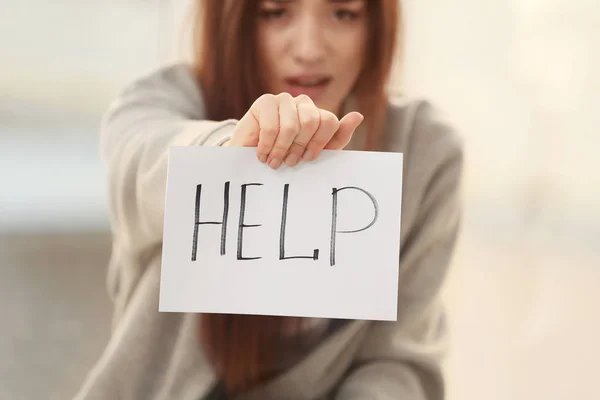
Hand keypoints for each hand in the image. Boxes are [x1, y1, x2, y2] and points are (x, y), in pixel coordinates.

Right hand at [224, 93, 363, 168]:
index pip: (329, 121)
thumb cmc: (287, 156)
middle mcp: (303, 103)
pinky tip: (263, 154)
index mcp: (318, 115)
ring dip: (282, 149)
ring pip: (292, 125)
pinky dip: (268, 146)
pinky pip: (272, 126)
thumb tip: (358, 116)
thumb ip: (338, 137)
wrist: (256, 160)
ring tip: (275, 161)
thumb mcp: (316, 153)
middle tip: (289, 161)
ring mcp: (284, 100)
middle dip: (299, 146)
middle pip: (312, 120)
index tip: (307, 159)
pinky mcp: (265, 102)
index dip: (319, 143)